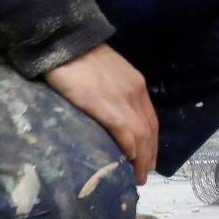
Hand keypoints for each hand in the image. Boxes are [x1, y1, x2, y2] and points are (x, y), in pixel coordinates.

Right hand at [45, 44, 159, 182]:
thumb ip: (114, 93)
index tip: (149, 160)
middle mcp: (135, 92)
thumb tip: (111, 116)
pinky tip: (128, 162)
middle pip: (149, 131)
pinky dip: (129, 150)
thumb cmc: (80, 57)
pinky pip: (124, 132)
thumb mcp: (106, 74)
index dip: (152, 143)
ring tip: (136, 177)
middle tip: (144, 176)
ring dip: (141, 160)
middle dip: (149, 156)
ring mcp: (122, 99)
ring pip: (140, 136)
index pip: (151, 120)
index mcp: (136, 85)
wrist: (66, 41)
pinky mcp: (105, 105)